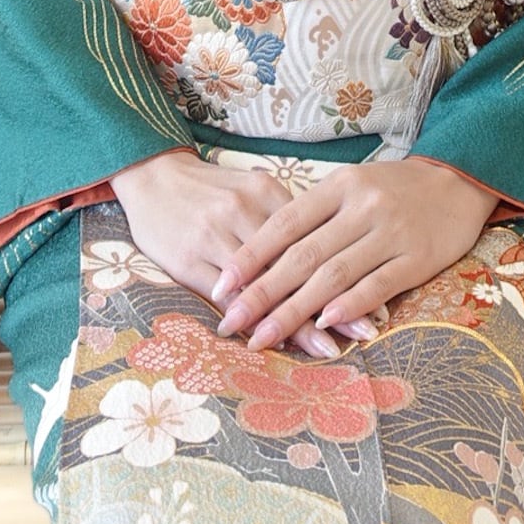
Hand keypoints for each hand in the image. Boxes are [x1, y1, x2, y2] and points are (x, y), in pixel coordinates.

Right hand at [108, 150, 373, 358]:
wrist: (152, 175)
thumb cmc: (210, 189)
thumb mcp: (251, 192)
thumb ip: (286, 218)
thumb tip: (335, 249)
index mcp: (264, 192)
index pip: (311, 239)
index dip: (342, 272)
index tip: (371, 300)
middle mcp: (243, 211)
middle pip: (293, 263)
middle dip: (329, 302)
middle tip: (361, 333)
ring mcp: (214, 235)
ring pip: (262, 285)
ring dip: (295, 319)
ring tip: (325, 348)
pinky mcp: (188, 258)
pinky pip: (225, 295)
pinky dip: (250, 319)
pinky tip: (268, 339)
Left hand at [211, 158, 500, 352]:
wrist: (458, 180)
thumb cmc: (393, 188)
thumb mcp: (351, 187)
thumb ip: (315, 217)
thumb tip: (263, 259)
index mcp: (338, 186)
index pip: (284, 224)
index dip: (251, 257)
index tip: (221, 286)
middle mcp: (361, 206)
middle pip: (303, 255)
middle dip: (262, 293)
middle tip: (230, 323)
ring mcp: (390, 231)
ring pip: (334, 274)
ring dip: (295, 309)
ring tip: (264, 336)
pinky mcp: (417, 257)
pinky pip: (378, 283)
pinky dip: (349, 305)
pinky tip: (324, 325)